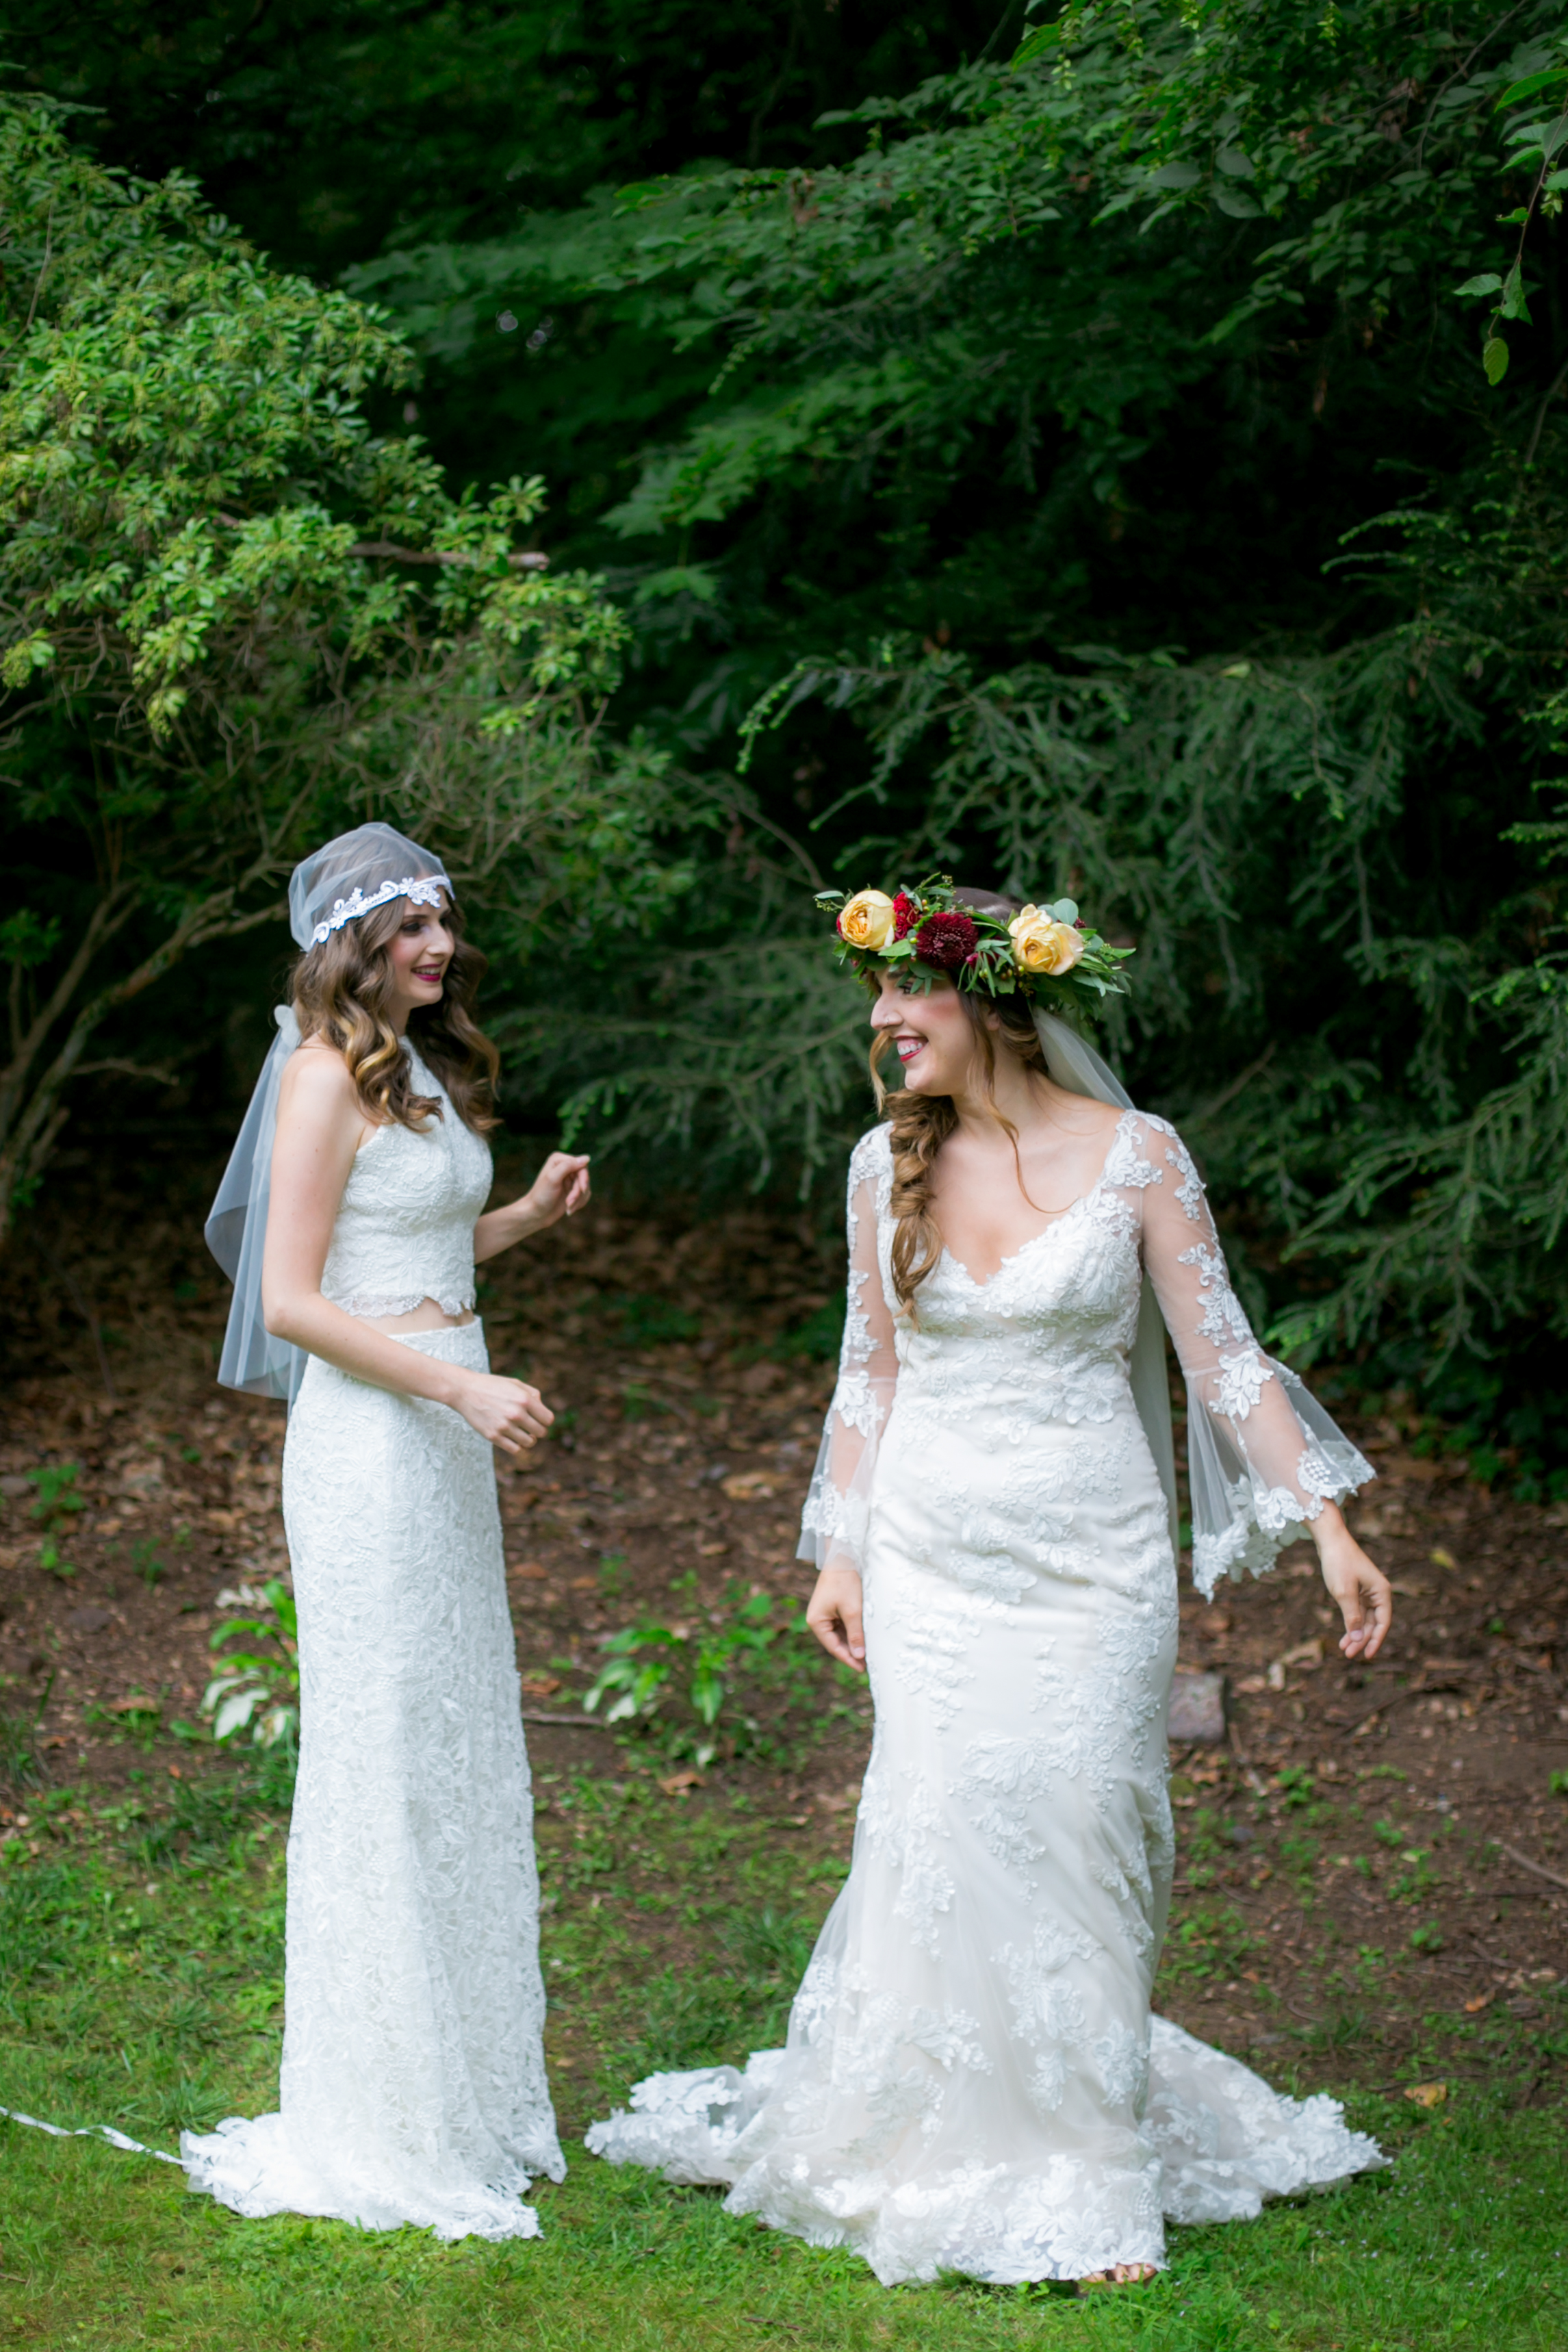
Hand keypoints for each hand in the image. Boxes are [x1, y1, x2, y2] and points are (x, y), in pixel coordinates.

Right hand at [453, 1371, 553, 1454]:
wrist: (465, 1391)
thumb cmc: (492, 1386)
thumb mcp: (515, 1383)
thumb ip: (532, 1395)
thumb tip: (542, 1409)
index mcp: (524, 1400)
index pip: (548, 1419)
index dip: (545, 1420)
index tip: (539, 1419)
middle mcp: (516, 1414)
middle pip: (541, 1432)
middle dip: (538, 1430)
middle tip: (530, 1426)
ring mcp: (504, 1426)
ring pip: (529, 1443)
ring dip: (529, 1439)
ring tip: (523, 1433)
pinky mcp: (493, 1436)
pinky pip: (515, 1449)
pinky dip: (518, 1446)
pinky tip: (513, 1439)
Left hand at [523, 1151, 590, 1231]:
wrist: (536, 1214)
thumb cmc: (541, 1196)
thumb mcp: (553, 1178)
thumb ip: (568, 1166)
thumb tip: (587, 1158)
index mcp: (559, 1160)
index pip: (581, 1165)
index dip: (583, 1177)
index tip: (582, 1190)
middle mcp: (565, 1167)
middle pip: (584, 1177)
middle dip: (578, 1192)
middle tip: (569, 1203)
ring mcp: (569, 1179)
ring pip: (585, 1187)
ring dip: (578, 1200)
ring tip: (568, 1208)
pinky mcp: (572, 1190)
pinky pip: (584, 1195)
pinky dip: (578, 1203)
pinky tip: (569, 1209)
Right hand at [807, 1566, 864, 1671]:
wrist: (843, 1558)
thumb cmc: (846, 1583)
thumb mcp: (853, 1611)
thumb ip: (856, 1634)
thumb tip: (859, 1656)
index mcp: (816, 1622)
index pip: (833, 1647)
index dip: (849, 1659)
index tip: (862, 1669)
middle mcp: (817, 1620)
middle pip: (836, 1642)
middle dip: (851, 1652)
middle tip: (868, 1664)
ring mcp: (824, 1614)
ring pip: (840, 1635)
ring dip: (853, 1643)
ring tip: (869, 1654)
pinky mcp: (832, 1609)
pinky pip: (842, 1626)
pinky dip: (852, 1632)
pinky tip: (864, 1638)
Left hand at [1313, 1507, 1392, 1660]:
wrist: (1329, 1539)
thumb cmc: (1338, 1562)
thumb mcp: (1344, 1592)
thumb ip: (1351, 1616)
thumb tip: (1357, 1639)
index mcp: (1381, 1592)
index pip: (1383, 1623)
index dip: (1376, 1640)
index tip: (1368, 1655)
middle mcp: (1377, 1593)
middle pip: (1373, 1623)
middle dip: (1361, 1640)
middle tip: (1348, 1654)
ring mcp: (1367, 1592)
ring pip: (1364, 1620)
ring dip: (1354, 1634)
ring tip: (1343, 1649)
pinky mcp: (1356, 1591)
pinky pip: (1356, 1613)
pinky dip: (1350, 1624)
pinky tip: (1343, 1637)